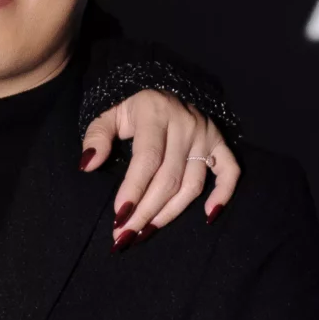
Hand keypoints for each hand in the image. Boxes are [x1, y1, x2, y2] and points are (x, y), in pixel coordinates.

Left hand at [84, 90, 240, 239]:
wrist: (160, 84)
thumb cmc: (130, 106)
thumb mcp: (107, 113)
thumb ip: (96, 136)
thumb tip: (88, 165)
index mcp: (155, 113)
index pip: (147, 158)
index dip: (134, 189)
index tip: (119, 216)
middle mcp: (185, 124)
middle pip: (169, 178)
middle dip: (146, 211)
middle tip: (125, 235)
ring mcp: (206, 134)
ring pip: (193, 184)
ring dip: (171, 212)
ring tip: (147, 231)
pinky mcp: (219, 142)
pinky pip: (229, 172)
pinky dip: (223, 195)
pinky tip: (207, 216)